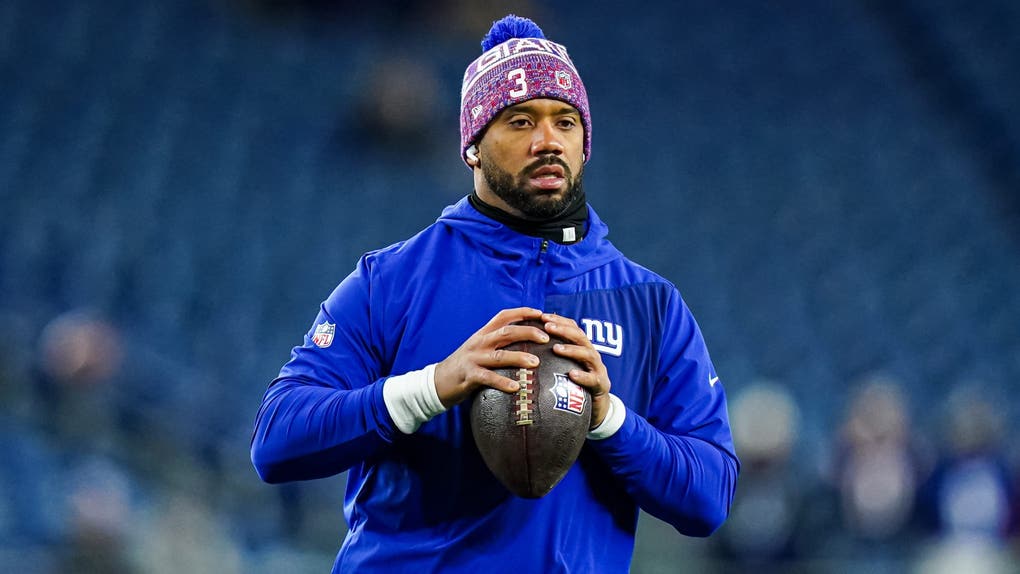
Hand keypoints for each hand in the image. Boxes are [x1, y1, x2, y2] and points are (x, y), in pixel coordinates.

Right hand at [434, 308, 549, 408]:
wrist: (439, 380)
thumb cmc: (466, 365)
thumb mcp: (479, 347)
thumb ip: (497, 342)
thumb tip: (525, 341)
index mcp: (483, 333)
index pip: (504, 316)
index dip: (523, 312)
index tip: (541, 313)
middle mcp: (479, 342)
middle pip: (506, 332)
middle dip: (528, 332)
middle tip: (546, 337)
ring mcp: (474, 358)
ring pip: (499, 355)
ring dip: (519, 357)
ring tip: (536, 362)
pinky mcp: (470, 375)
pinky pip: (488, 378)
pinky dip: (502, 383)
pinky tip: (516, 387)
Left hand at [541, 313, 612, 428]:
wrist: (598, 408)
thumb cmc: (575, 385)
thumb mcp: (564, 368)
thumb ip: (550, 357)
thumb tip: (523, 348)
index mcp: (582, 348)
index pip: (572, 328)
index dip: (559, 320)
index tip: (542, 316)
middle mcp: (591, 355)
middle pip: (580, 336)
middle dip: (564, 330)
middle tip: (547, 327)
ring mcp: (598, 369)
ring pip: (588, 354)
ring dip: (572, 350)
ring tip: (556, 348)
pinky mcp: (601, 386)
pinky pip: (593, 380)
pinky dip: (583, 376)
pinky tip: (571, 374)